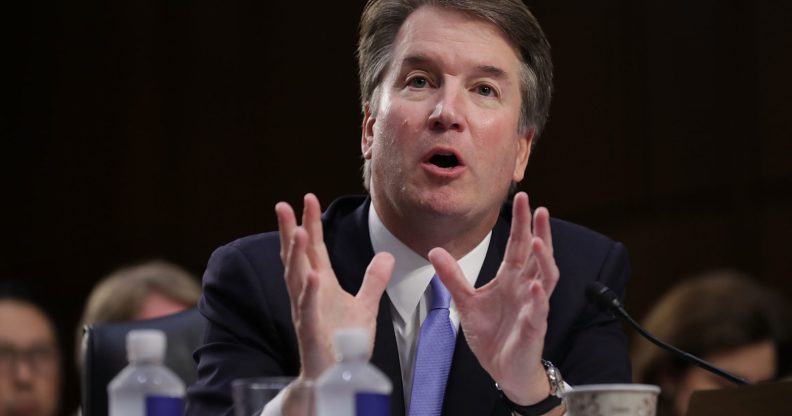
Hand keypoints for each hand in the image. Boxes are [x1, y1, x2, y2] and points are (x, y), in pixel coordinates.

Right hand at [275, 193, 393, 379]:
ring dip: (296, 255)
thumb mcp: (365, 306)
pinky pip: (308, 309)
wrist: (336, 375)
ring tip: (297, 231)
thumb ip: (373, 280)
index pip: (314, 248)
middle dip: (290, 231)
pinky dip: (309, 292)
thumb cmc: (344, 342)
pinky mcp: (311, 331)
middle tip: (283, 205)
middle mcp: (309, 293)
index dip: (311, 223)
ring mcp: (306, 311)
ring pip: (297, 278)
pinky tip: (312, 275)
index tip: (308, 198)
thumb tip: (387, 256)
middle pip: (297, 257)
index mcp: (321, 284)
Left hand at [428, 192, 558, 405]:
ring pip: (545, 277)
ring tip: (538, 239)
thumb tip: (434, 251)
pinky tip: (534, 285)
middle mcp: (525, 288)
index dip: (521, 222)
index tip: (522, 198)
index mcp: (511, 278)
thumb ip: (453, 277)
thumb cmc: (492, 334)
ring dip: (543, 258)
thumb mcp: (466, 302)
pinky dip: (537, 298)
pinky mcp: (534, 328)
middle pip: (536, 254)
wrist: (502, 369)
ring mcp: (533, 306)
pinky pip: (539, 310)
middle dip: (538, 231)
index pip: (518, 245)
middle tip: (539, 207)